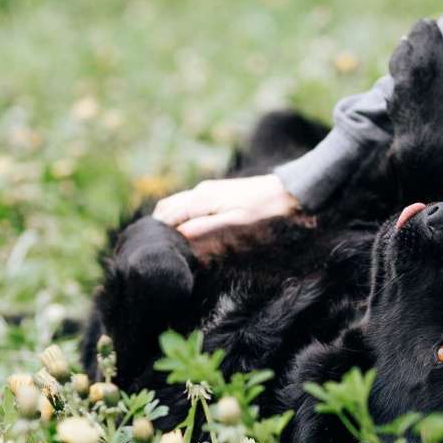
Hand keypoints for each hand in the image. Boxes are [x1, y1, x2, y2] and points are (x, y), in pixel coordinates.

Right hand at [152, 174, 299, 239]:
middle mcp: (200, 191)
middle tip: (160, 250)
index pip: (167, 215)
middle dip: (159, 227)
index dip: (158, 233)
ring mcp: (206, 190)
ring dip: (169, 222)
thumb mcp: (236, 223)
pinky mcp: (214, 193)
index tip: (156, 251)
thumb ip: (206, 228)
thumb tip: (180, 235)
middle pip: (166, 208)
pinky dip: (181, 217)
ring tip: (171, 244)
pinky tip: (187, 232)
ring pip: (176, 205)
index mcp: (202, 198)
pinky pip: (188, 204)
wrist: (285, 192)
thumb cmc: (263, 211)